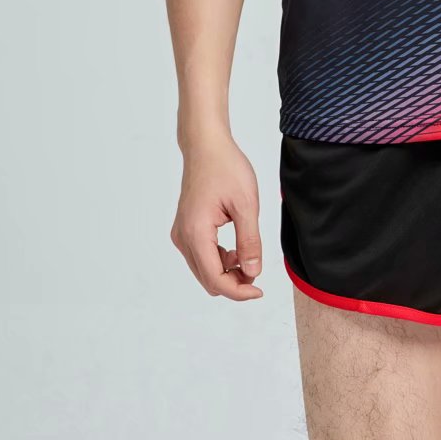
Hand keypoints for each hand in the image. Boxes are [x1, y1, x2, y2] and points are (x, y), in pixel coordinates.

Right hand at [170, 134, 264, 301]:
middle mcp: (183, 237)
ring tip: (248, 254)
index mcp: (196, 232)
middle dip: (234, 283)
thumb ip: (250, 242)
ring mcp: (181, 234)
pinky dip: (219, 261)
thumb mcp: (246, 205)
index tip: (259, 290)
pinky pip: (201, 258)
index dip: (238, 291)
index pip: (215, 279)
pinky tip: (236, 248)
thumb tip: (252, 272)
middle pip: (207, 280)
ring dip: (227, 272)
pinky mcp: (184, 230)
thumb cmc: (226, 168)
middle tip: (257, 271)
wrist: (206, 147)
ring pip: (204, 271)